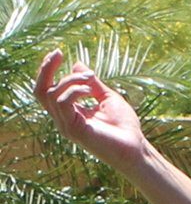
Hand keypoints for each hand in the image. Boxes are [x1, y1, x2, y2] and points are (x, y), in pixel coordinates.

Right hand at [32, 52, 151, 173]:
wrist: (137, 149)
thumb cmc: (125, 127)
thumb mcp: (107, 98)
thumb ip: (92, 84)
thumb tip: (76, 64)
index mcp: (69, 112)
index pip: (47, 90)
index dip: (48, 70)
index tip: (59, 53)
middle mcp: (64, 120)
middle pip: (40, 91)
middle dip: (46, 69)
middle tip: (59, 53)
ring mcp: (66, 126)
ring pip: (51, 94)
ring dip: (70, 80)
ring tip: (89, 79)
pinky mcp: (73, 130)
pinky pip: (62, 103)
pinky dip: (74, 91)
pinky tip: (89, 91)